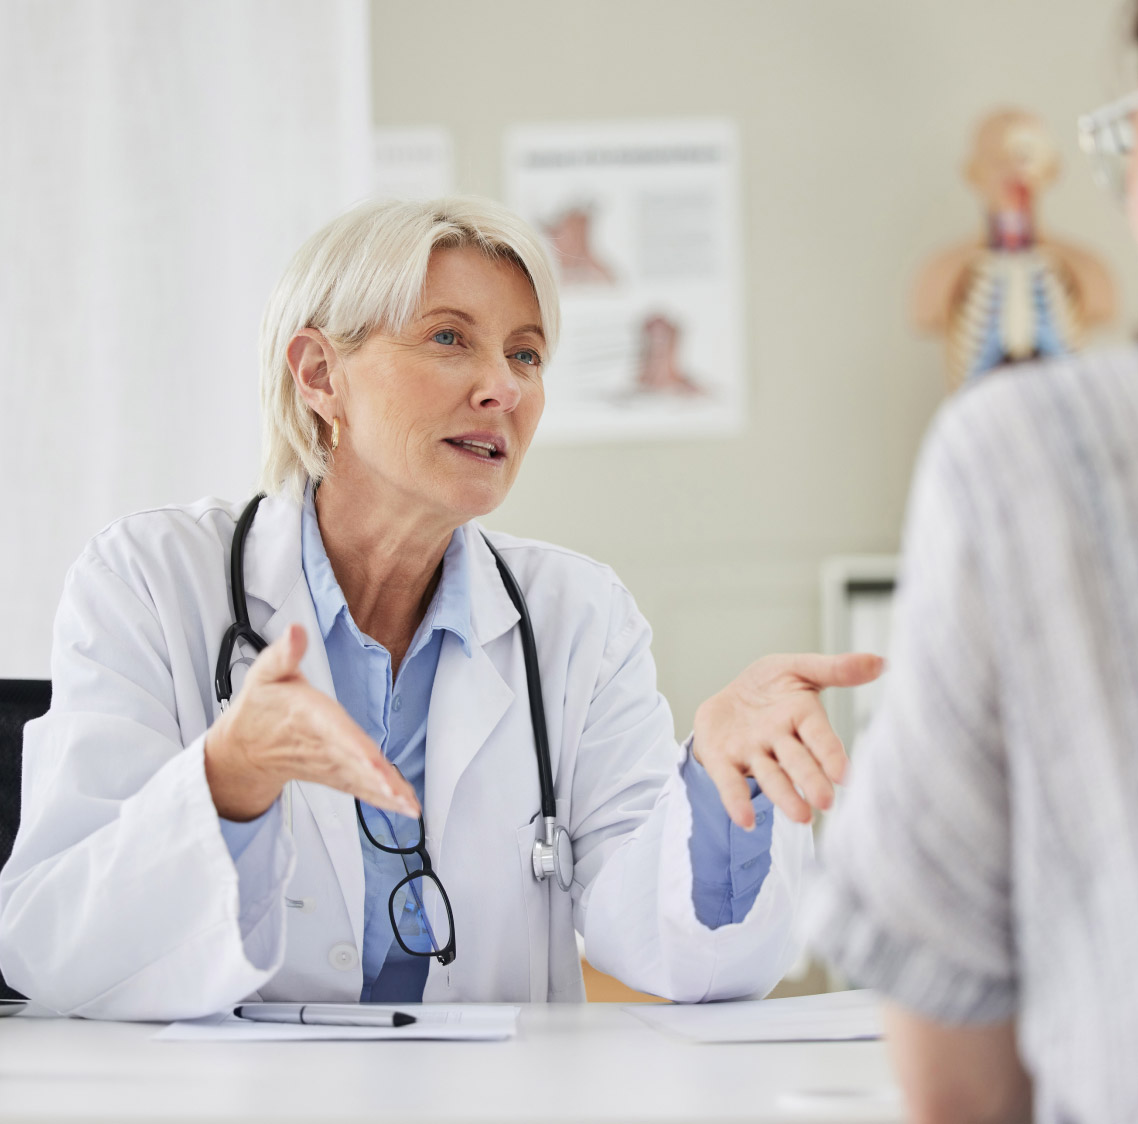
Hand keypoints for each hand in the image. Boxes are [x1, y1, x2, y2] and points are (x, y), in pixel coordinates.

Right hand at [204, 623, 419, 821]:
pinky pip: (361, 790)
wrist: (245, 749)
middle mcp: (321, 746)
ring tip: (409, 806)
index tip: (373, 764)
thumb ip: (283, 653)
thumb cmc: (262, 708)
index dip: (353, 748)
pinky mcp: (335, 777)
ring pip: (360, 781)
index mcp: (308, 717)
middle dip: (375, 779)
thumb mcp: (266, 674)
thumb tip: (295, 631)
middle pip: (352, 762)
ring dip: (385, 795)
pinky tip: (406, 807)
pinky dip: (383, 801)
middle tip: (399, 795)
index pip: (334, 733)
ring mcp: (329, 766)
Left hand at [692, 652, 883, 827]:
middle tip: (825, 802)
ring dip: (785, 796)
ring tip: (801, 817)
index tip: (844, 775)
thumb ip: (835, 669)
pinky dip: (737, 800)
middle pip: (797, 762)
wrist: (729, 697)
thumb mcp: (798, 668)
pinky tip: (744, 820)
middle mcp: (779, 741)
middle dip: (810, 780)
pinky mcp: (723, 761)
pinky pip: (730, 781)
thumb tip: (880, 661)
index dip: (830, 754)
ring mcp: (752, 753)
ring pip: (770, 776)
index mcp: (801, 717)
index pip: (819, 737)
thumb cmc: (770, 685)